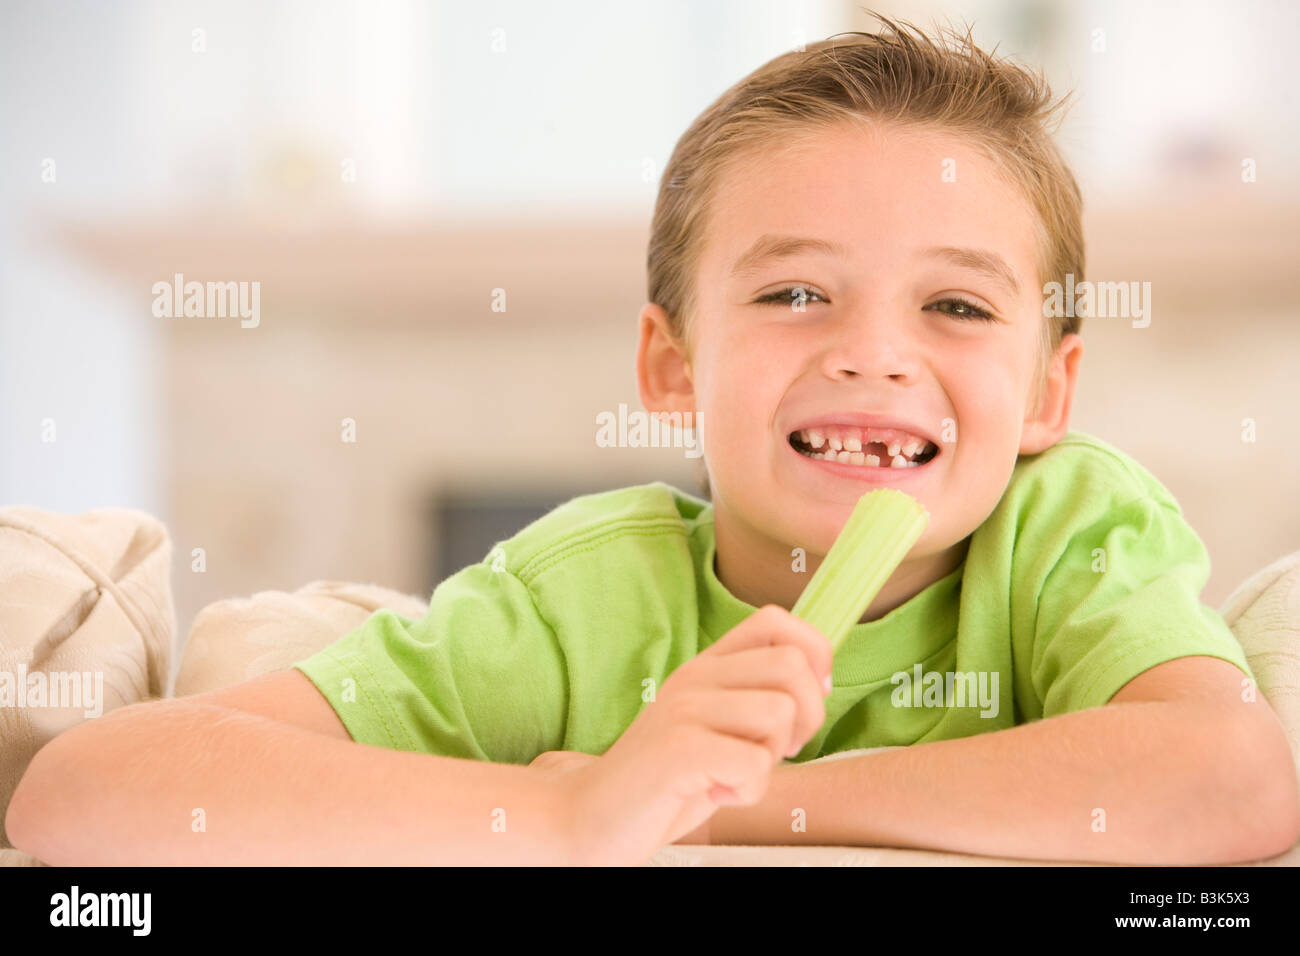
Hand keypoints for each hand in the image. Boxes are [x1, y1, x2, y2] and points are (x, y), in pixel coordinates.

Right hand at [555, 605, 831, 864]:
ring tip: (735, 774)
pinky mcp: (678, 749)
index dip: (814, 654)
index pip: (777, 620)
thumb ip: (756, 696)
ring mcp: (683, 709)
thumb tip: (819, 680)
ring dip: (772, 758)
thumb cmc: (668, 778)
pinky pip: (754, 762)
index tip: (805, 702)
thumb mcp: (716, 724)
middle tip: (772, 751)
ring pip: (779, 713)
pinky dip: (749, 791)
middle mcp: (695, 676)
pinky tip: (717, 795)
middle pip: (793, 667)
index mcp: (707, 664)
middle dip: (807, 718)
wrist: (595, 815)